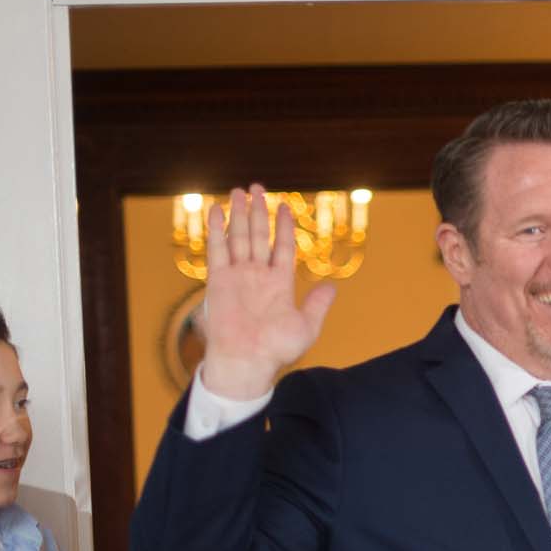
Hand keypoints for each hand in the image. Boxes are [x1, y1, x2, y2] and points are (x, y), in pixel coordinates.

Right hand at [198, 185, 338, 399]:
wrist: (248, 362)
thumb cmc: (277, 350)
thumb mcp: (307, 326)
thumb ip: (318, 304)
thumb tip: (332, 286)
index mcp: (279, 283)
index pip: (282, 247)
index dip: (284, 227)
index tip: (285, 207)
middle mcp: (257, 275)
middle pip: (259, 235)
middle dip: (259, 211)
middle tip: (257, 187)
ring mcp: (238, 276)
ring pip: (240, 237)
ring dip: (240, 214)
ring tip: (240, 191)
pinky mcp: (218, 280)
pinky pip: (217, 250)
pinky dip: (217, 229)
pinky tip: (218, 210)